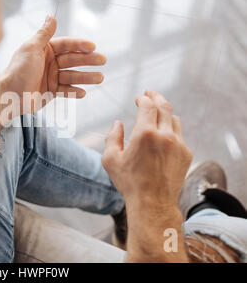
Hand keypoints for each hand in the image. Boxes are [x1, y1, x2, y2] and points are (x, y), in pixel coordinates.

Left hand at [0, 15, 106, 112]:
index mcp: (44, 50)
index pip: (66, 45)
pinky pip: (66, 91)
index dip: (79, 45)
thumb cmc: (17, 71)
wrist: (9, 96)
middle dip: (88, 60)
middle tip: (102, 60)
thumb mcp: (31, 49)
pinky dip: (75, 92)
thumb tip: (51, 15)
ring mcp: (51, 78)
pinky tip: (83, 92)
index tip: (92, 46)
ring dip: (86, 77)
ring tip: (99, 78)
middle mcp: (49, 63)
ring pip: (72, 76)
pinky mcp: (51, 92)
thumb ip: (44, 34)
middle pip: (72, 60)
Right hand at [102, 90, 192, 207]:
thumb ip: (112, 137)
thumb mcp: (110, 160)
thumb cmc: (129, 183)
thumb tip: (117, 123)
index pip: (148, 105)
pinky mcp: (186, 154)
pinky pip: (179, 135)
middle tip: (150, 93)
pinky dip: (171, 129)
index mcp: (145, 134)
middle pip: (164, 106)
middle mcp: (164, 135)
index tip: (138, 98)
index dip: (143, 98)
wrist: (153, 203)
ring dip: (165, 112)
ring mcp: (178, 144)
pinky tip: (164, 134)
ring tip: (158, 112)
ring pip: (174, 119)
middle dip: (156, 96)